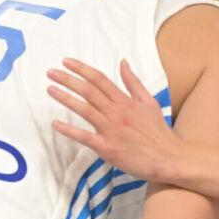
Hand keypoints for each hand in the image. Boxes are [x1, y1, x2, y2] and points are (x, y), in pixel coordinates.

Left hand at [49, 59, 178, 181]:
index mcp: (126, 101)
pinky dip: (69, 130)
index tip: (66, 61)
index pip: (100, 80)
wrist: (167, 157)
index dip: (82, 69)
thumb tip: (123, 62)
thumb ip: (133, 82)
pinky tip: (55, 124)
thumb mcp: (149, 101)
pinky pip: (85, 137)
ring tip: (50, 89)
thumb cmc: (158, 131)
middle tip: (50, 72)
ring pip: (85, 110)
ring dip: (65, 98)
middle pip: (89, 91)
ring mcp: (111, 130)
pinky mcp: (107, 148)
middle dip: (68, 79)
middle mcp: (117, 112)